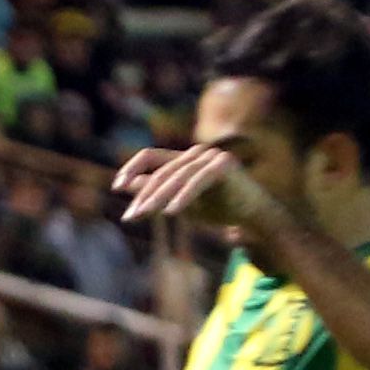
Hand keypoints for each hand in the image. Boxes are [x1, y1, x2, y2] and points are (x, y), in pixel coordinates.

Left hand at [112, 143, 280, 239]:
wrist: (254, 215)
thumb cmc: (218, 208)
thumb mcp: (180, 202)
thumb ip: (156, 192)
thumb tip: (125, 186)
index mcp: (184, 159)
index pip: (150, 156)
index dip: (131, 168)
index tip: (116, 186)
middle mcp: (196, 153)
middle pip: (162, 171)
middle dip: (143, 195)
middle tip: (129, 216)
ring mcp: (210, 157)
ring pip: (177, 177)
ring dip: (159, 197)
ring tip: (144, 214)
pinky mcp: (223, 166)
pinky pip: (198, 182)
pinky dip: (184, 197)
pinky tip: (171, 212)